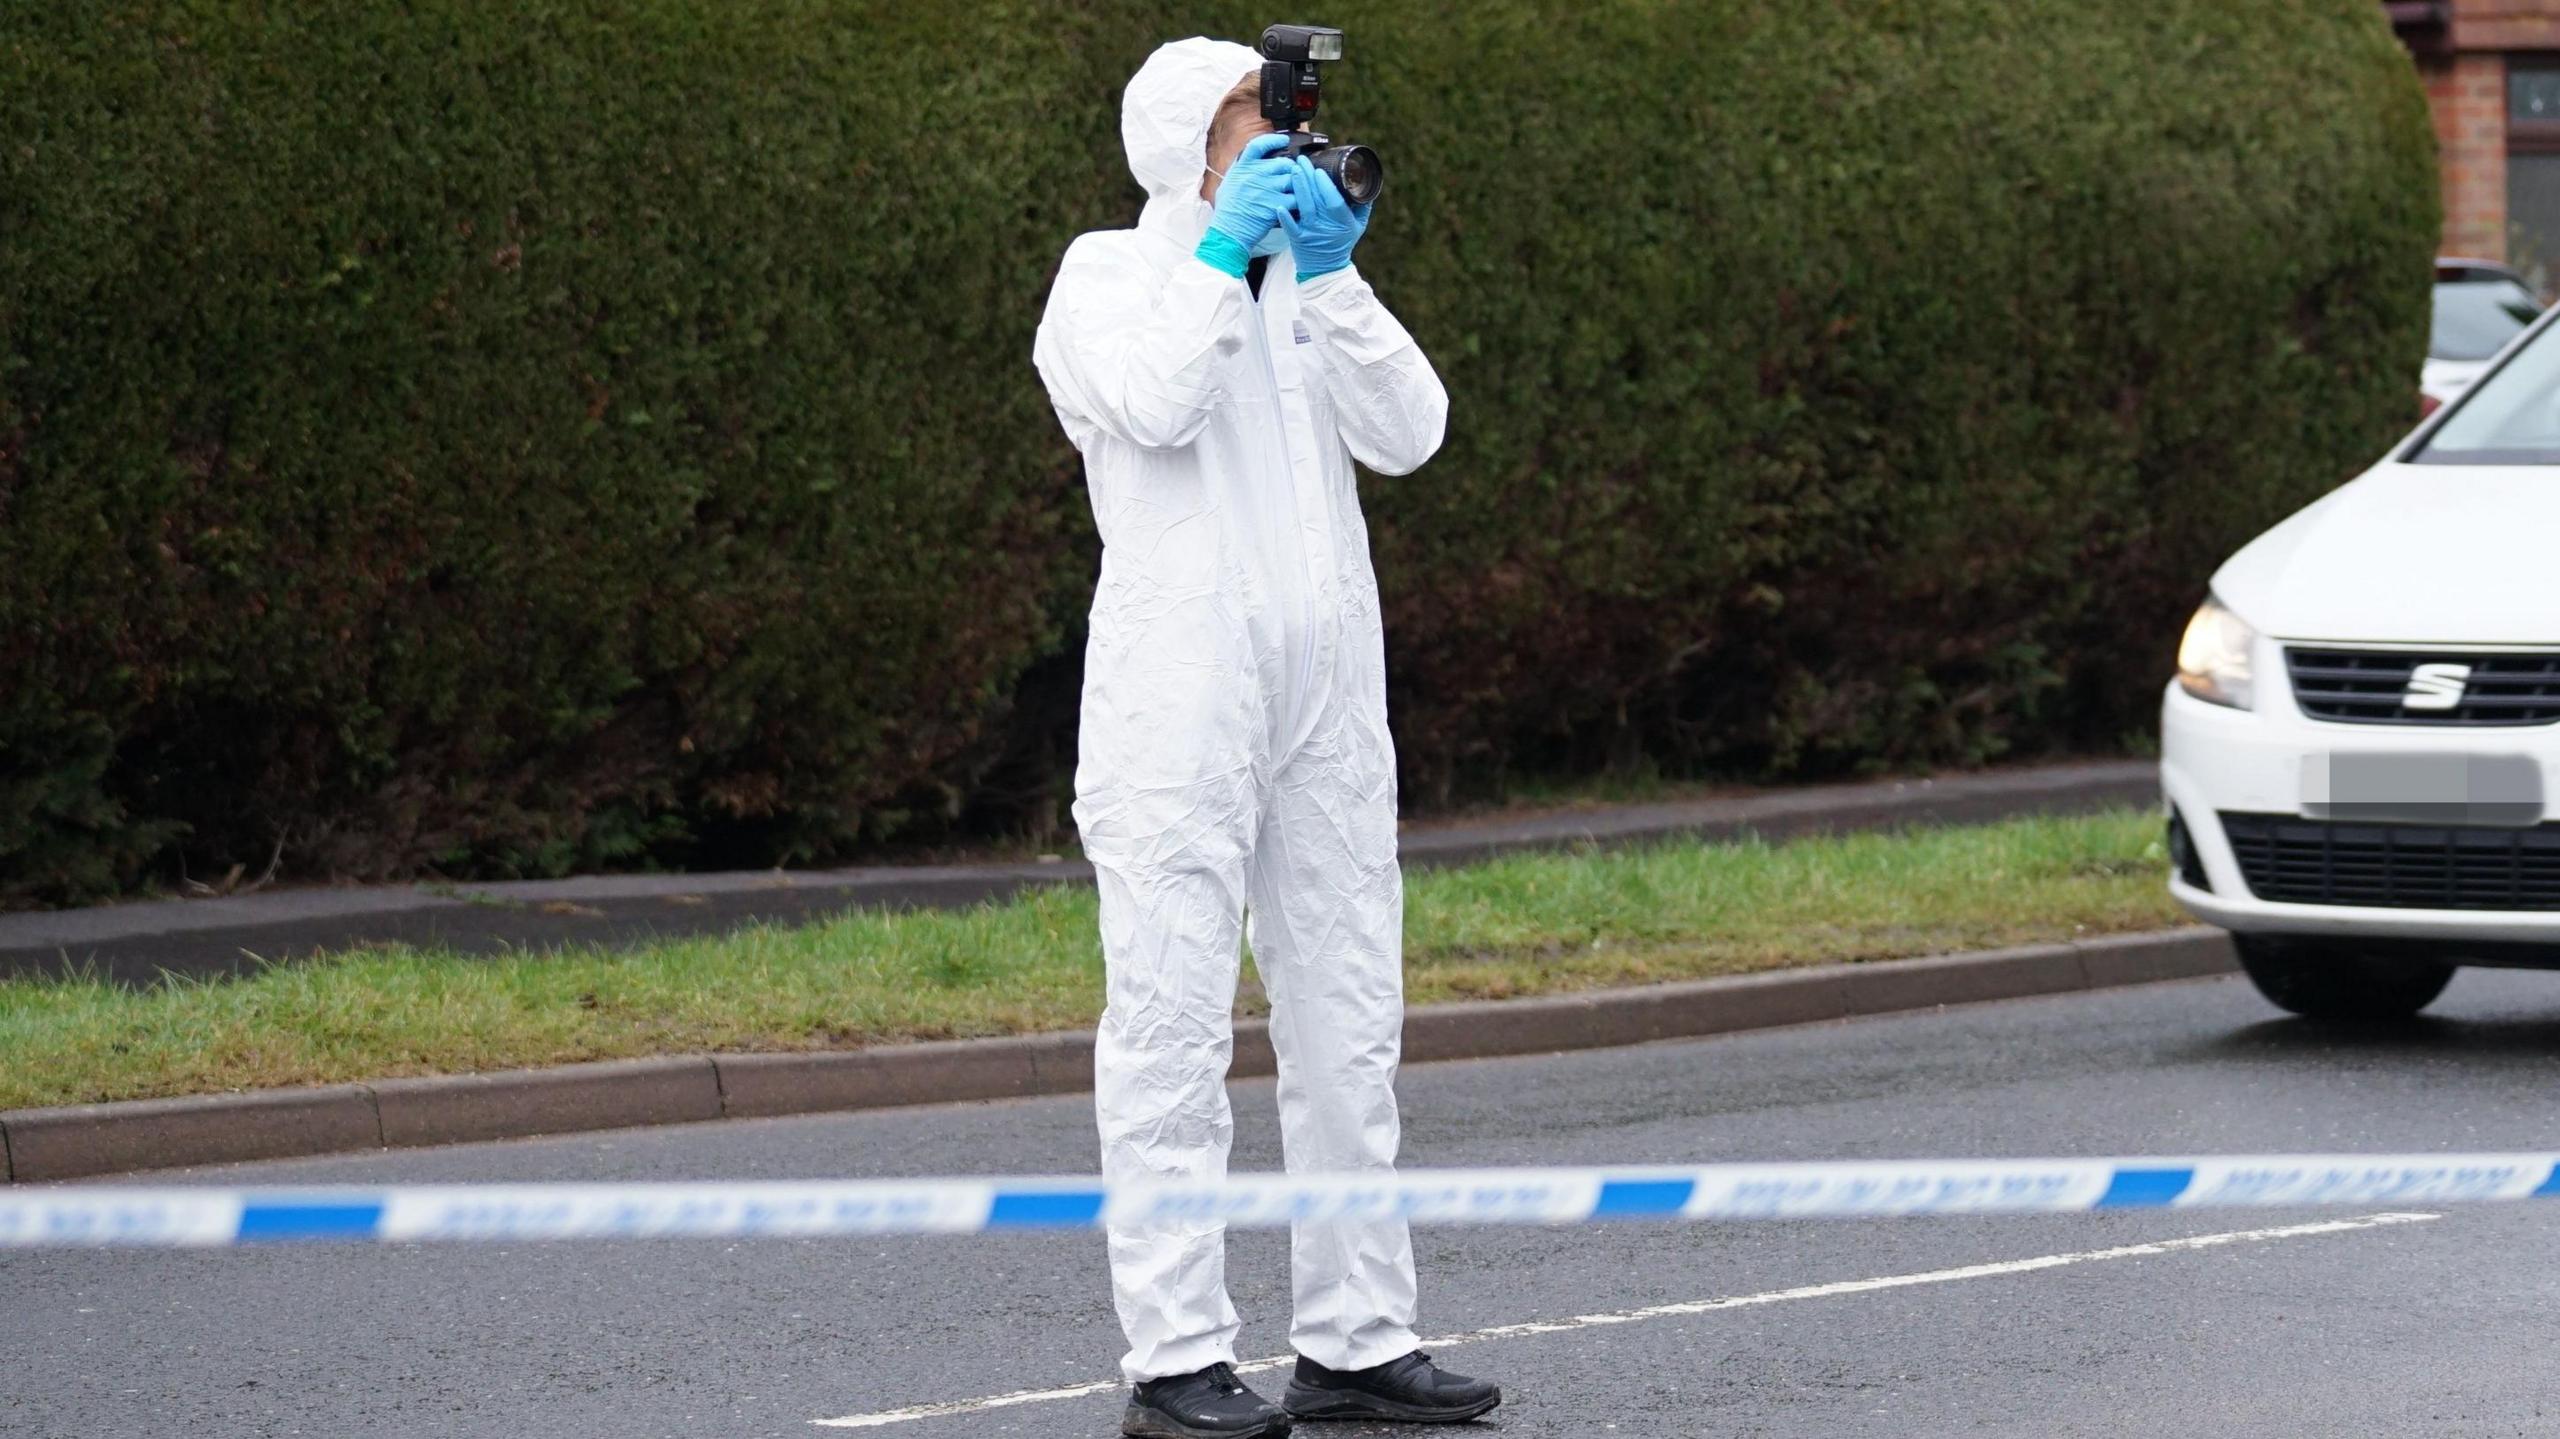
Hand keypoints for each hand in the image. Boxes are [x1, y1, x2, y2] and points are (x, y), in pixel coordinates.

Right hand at [1204, 133, 1297, 252]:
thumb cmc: (1228, 212)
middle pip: (1283, 162)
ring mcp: (1266, 189)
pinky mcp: (1276, 205)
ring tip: (1297, 191)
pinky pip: (1296, 198)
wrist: (1229, 233)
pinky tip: (1298, 205)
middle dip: (1291, 169)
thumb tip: (1250, 160)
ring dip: (1298, 184)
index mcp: (1242, 168)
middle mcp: (1255, 175)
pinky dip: (1299, 201)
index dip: (1273, 140)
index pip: (1258, 145)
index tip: (1283, 140)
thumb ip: (1240, 170)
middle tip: (1292, 177)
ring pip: (1293, 178)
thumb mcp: (1228, 184)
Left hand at [1281, 155, 1369, 281]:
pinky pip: (1290, 226)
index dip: (1326, 186)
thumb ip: (1362, 204)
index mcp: (1342, 221)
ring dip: (1297, 187)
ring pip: (1303, 207)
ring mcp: (1311, 232)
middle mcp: (1326, 226)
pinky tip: (1279, 204)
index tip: (1319, 170)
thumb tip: (1366, 183)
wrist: (1326, 269)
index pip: (1334, 201)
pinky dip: (1284, 216)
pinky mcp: (1297, 239)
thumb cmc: (1342, 243)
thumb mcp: (1358, 225)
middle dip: (1308, 177)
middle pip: (1316, 198)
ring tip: (1292, 169)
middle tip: (1301, 160)